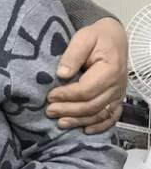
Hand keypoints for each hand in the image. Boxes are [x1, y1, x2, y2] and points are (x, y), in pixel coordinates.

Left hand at [46, 17, 126, 132]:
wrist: (113, 38)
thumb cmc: (97, 37)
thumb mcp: (84, 37)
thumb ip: (73, 54)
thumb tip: (62, 74)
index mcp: (110, 69)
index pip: (87, 90)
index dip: (67, 95)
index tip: (50, 96)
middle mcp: (117, 85)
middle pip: (92, 105)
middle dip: (69, 110)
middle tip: (49, 111)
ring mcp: (118, 94)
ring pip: (99, 114)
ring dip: (79, 121)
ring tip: (60, 123)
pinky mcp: (117, 99)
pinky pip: (111, 117)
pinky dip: (99, 126)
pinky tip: (84, 130)